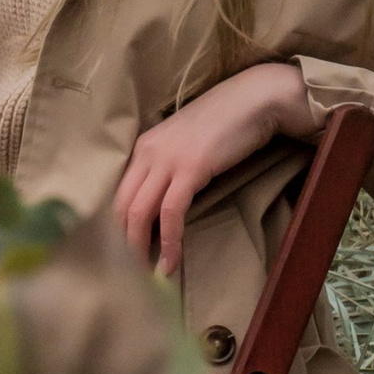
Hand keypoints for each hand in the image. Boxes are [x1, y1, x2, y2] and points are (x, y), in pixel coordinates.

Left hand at [114, 60, 314, 278]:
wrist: (254, 99)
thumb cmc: (226, 121)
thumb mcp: (187, 143)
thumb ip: (172, 167)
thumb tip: (167, 205)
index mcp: (144, 146)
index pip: (118, 193)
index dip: (118, 227)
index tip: (125, 252)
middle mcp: (148, 152)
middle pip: (121, 205)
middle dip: (123, 243)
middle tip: (130, 272)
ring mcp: (168, 159)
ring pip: (139, 212)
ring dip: (140, 248)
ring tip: (147, 273)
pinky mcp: (191, 169)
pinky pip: (171, 213)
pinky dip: (169, 242)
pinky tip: (171, 262)